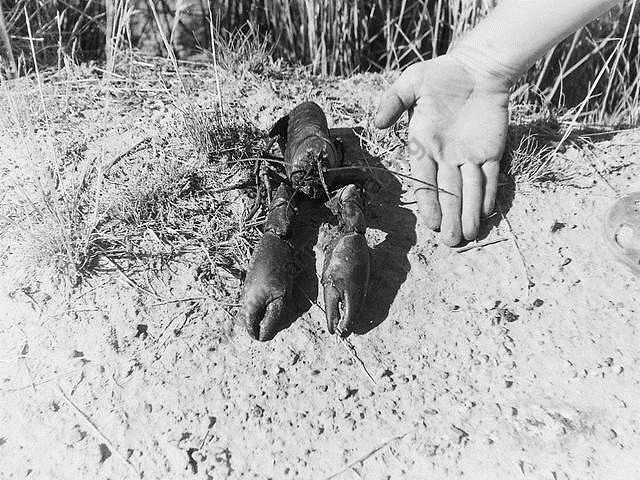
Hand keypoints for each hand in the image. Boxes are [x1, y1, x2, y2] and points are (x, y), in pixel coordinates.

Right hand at [375, 53, 509, 245]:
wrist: (478, 67)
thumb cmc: (442, 74)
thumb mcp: (412, 82)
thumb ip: (393, 101)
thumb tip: (377, 123)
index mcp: (423, 145)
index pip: (425, 180)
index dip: (429, 203)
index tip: (433, 224)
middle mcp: (445, 157)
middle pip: (447, 193)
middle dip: (450, 217)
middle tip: (452, 242)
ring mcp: (469, 156)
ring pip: (469, 190)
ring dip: (469, 213)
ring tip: (469, 236)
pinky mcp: (491, 152)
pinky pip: (489, 177)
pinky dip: (487, 194)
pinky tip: (485, 213)